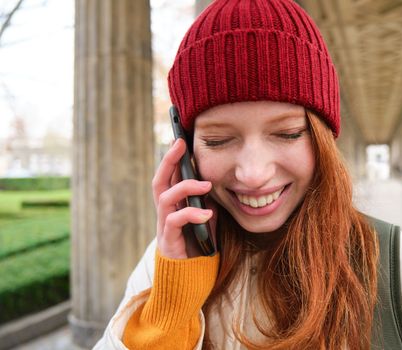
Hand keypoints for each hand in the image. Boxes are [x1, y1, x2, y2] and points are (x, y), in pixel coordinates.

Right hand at [151, 139, 216, 258]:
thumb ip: (206, 205)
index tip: (181, 140)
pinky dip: (191, 214)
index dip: (172, 159)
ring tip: (206, 185)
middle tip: (180, 143)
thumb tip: (212, 187)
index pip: (169, 178)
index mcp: (173, 207)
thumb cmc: (198, 250)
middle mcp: (165, 213)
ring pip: (165, 197)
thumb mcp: (207, 222)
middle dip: (169, 160)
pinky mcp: (168, 241)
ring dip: (185, 186)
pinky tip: (207, 214)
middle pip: (160, 181)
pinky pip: (174, 221)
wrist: (190, 281)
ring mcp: (164, 226)